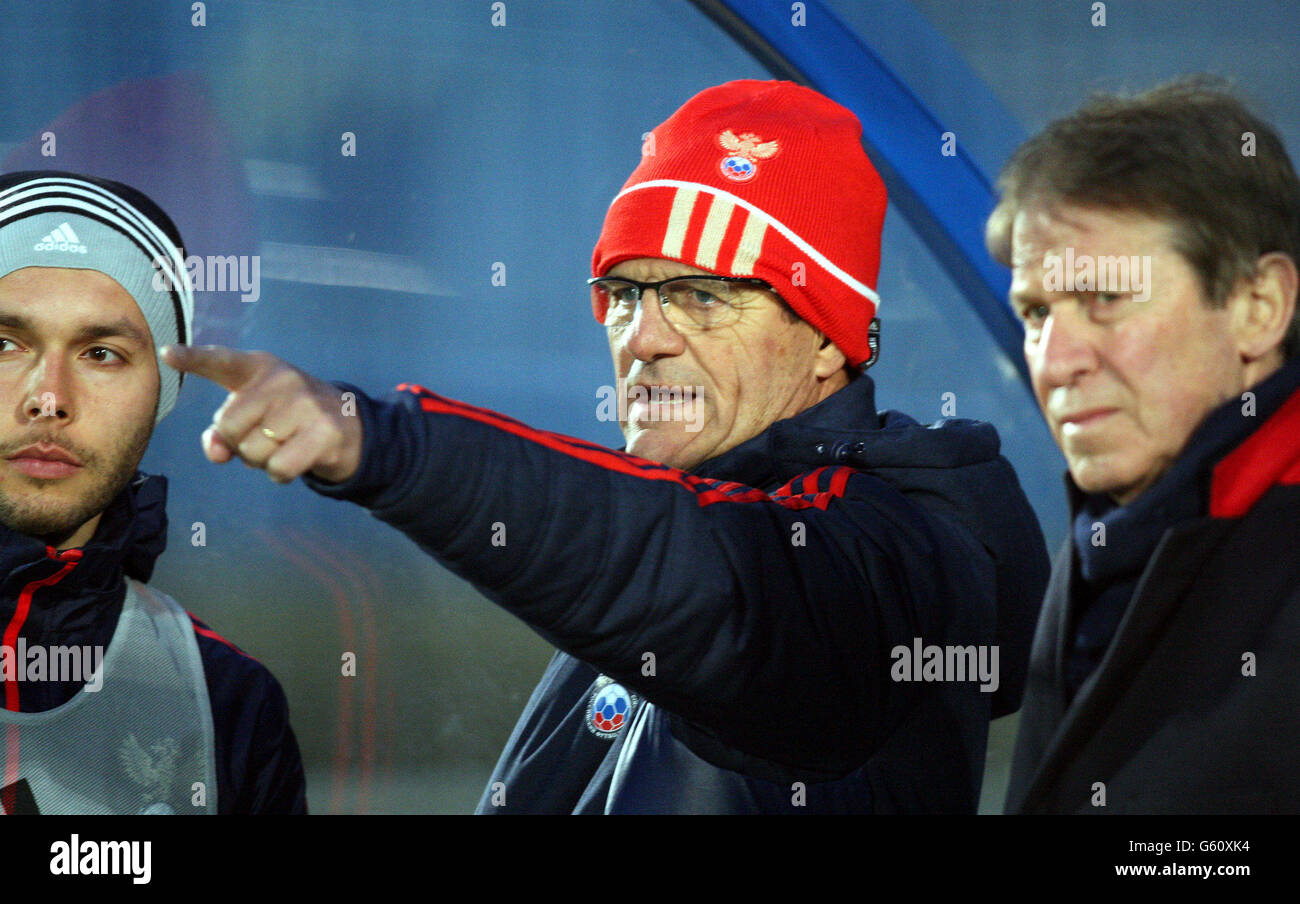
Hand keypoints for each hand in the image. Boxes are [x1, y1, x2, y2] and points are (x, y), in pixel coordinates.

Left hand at [161, 345, 361, 483]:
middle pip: (228, 426)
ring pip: (252, 452)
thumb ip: (223, 432)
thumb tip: (216, 453)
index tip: (167, 353)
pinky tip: (296, 459)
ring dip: (262, 461)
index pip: (221, 361)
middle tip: (265, 437)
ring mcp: (306, 405)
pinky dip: (280, 474)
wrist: (351, 425)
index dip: (193, 358)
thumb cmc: (288, 419)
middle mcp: (282, 380)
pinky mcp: (324, 432)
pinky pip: (278, 468)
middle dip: (239, 443)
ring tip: (285, 444)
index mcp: (259, 368)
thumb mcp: (254, 416)